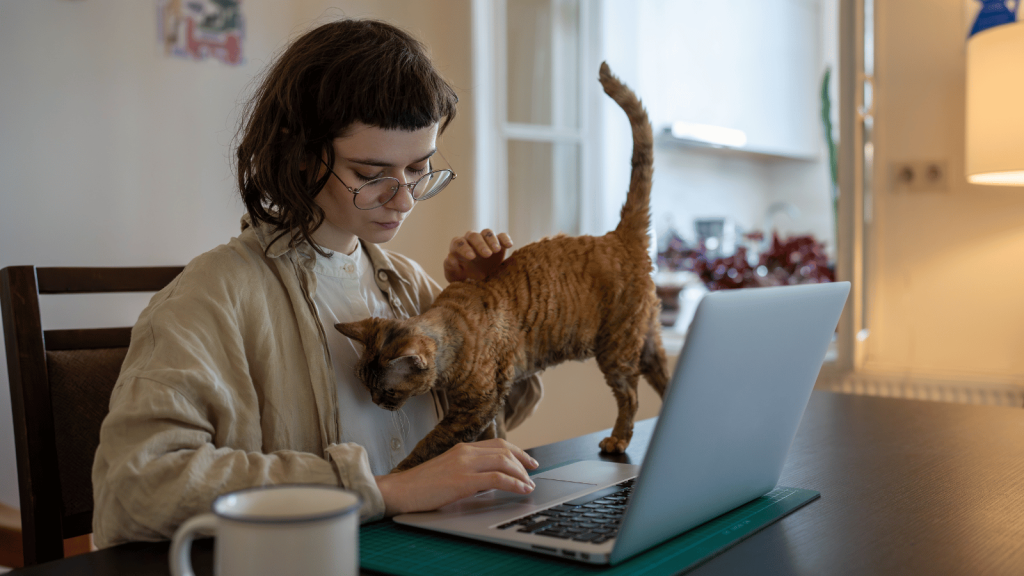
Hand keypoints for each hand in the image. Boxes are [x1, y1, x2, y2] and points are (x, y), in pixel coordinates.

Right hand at [375, 439, 539, 515]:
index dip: (517, 452)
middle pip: (504, 450)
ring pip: (504, 461)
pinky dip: (514, 483)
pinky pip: (497, 478)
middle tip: (533, 473)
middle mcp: (465, 452)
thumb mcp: (448, 472)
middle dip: (523, 461)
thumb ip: (468, 471)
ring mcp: (465, 464)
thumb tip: (490, 480)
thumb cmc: (421, 486)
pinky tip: (522, 489)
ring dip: (521, 474)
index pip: (497, 444)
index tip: (528, 461)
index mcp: (462, 449)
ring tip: (529, 485)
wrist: (400, 491)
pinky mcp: (463, 480)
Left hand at [443, 229, 513, 282]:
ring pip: (487, 233)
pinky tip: (509, 245)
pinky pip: (501, 236)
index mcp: (457, 248)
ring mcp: (484, 241)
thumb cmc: (464, 278)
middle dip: (480, 244)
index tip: (471, 257)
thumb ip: (450, 267)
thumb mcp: (455, 276)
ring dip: (492, 240)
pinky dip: (505, 239)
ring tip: (496, 250)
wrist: (479, 282)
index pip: (458, 243)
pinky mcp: (498, 243)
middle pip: (473, 235)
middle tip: (487, 255)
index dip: (464, 248)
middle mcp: (470, 241)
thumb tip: (450, 257)